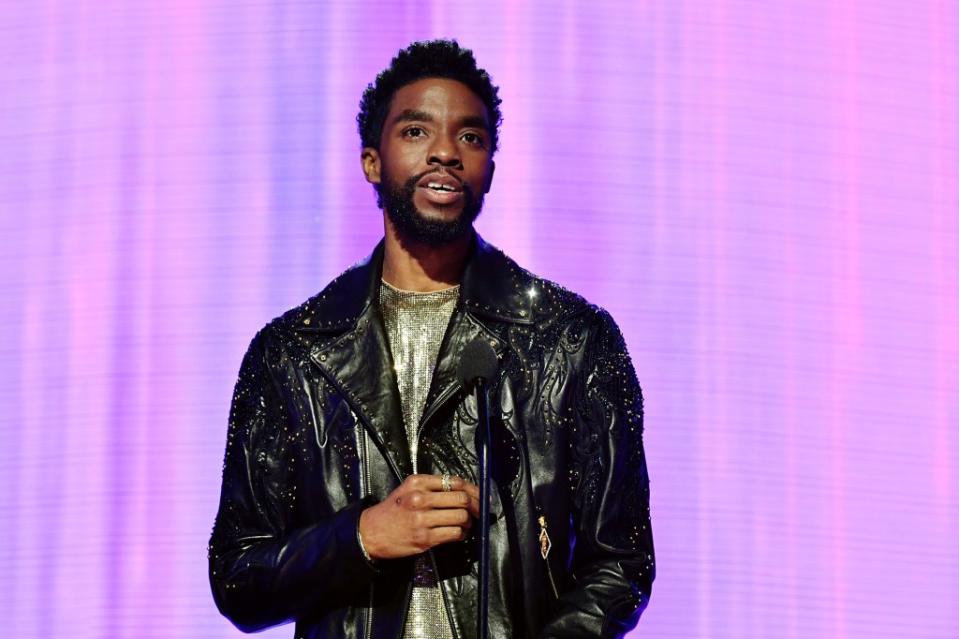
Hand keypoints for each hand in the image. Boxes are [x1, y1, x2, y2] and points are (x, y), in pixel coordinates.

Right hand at [358, 474, 479, 559]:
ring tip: (466, 523)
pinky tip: (458, 533)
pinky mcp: (425, 538)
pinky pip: (454, 533)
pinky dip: (461, 534)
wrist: (371, 532)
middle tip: (478, 511)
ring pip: (461, 517)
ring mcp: (422, 519)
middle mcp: (420, 498)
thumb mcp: (408, 489)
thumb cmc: (393, 510)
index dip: (473, 489)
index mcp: (418, 482)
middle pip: (462, 498)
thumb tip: (463, 489)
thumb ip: (432, 486)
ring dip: (469, 522)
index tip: (480, 495)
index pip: (455, 481)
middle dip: (475, 506)